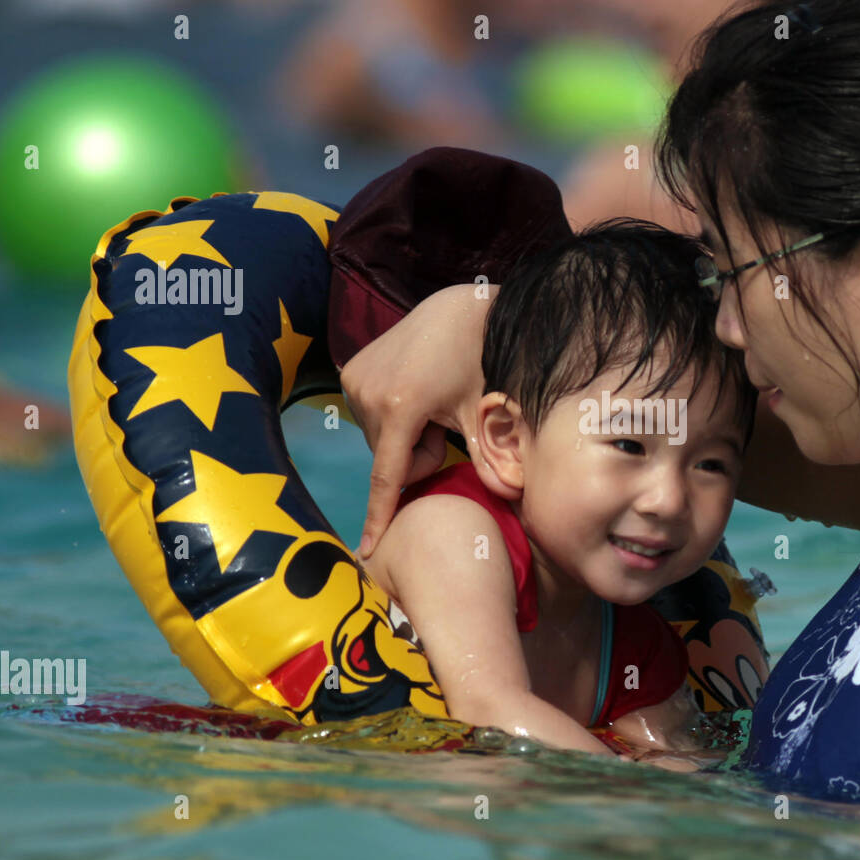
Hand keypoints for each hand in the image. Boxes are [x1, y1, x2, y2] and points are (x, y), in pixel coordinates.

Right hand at [339, 282, 495, 555]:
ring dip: (407, 435)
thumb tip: (508, 494)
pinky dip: (394, 417)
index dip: (380, 515)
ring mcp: (355, 379)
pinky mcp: (351, 371)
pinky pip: (371, 418)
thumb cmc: (480, 360)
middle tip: (445, 422)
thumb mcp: (485, 411)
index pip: (389, 475)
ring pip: (381, 441)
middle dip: (419, 454)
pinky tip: (415, 390)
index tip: (369, 549)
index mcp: (401, 406)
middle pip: (390, 459)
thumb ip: (491, 457)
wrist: (460, 310)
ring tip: (431, 401)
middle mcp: (368, 392)